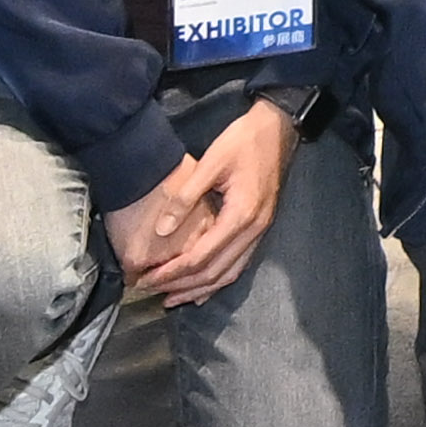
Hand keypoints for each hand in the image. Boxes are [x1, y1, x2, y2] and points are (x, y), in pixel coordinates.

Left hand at [108, 96, 293, 309]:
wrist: (278, 128)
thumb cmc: (244, 141)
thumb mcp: (211, 162)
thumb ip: (185, 197)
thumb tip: (161, 231)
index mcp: (241, 215)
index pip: (201, 257)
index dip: (172, 272)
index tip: (146, 278)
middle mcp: (253, 230)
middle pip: (215, 272)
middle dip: (182, 286)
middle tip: (150, 289)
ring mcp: (260, 231)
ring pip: (229, 273)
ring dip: (200, 289)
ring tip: (172, 298)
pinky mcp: (260, 227)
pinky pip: (239, 264)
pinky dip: (218, 279)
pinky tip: (203, 288)